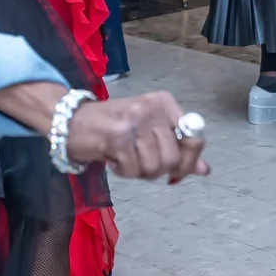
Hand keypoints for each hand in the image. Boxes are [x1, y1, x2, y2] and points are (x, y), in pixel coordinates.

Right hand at [65, 90, 207, 182]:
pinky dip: (124, 172)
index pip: (194, 138)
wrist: (70, 121)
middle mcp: (152, 107)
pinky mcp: (118, 137)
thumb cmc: (112, 127)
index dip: (189, 162)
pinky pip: (134, 170)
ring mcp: (135, 121)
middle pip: (174, 157)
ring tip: (126, 159)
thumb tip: (205, 170)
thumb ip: (177, 148)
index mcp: (164, 102)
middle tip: (141, 164)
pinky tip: (114, 159)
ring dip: (140, 171)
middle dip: (158, 169)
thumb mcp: (148, 131)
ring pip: (155, 166)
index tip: (176, 173)